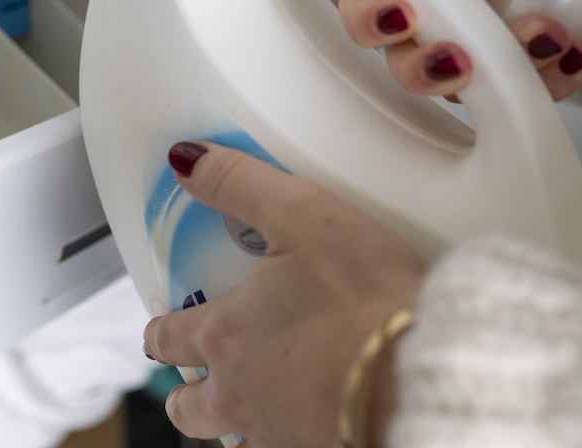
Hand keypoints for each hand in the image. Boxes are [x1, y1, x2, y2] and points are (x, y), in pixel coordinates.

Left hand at [143, 142, 426, 447]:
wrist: (419, 377)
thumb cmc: (364, 301)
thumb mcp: (301, 214)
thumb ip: (239, 183)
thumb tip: (187, 161)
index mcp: (227, 335)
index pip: (170, 338)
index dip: (161, 330)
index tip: (161, 327)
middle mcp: (241, 394)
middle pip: (190, 408)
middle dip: (186, 395)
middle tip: (195, 382)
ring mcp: (280, 432)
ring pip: (234, 439)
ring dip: (233, 425)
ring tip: (253, 407)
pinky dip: (289, 438)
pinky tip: (310, 422)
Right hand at [339, 0, 581, 100]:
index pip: (364, 1)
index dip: (367, 17)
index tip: (403, 13)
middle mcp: (441, 12)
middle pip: (401, 62)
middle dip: (424, 70)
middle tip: (462, 57)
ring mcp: (483, 43)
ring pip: (464, 89)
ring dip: (502, 73)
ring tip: (554, 36)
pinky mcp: (527, 66)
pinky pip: (528, 92)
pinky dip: (555, 81)